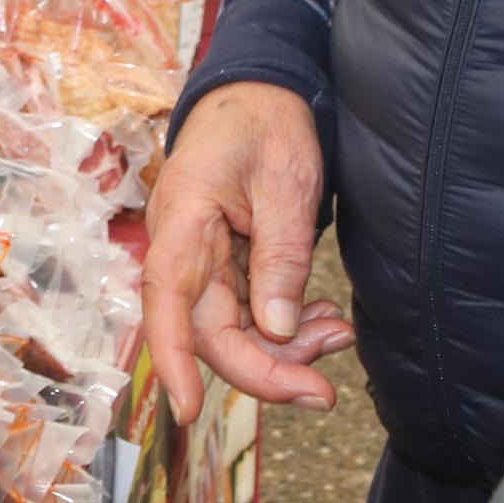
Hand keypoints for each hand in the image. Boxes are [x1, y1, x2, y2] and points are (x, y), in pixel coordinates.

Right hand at [140, 80, 353, 420]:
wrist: (258, 91)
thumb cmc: (265, 124)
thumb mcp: (286, 183)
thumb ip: (280, 256)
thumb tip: (276, 328)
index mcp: (184, 221)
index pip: (167, 301)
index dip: (173, 360)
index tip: (187, 411)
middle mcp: (183, 248)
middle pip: (208, 332)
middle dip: (265, 368)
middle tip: (322, 392)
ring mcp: (201, 259)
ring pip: (231, 330)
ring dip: (283, 348)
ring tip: (336, 334)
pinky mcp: (224, 264)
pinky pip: (246, 312)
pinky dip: (284, 325)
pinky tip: (321, 319)